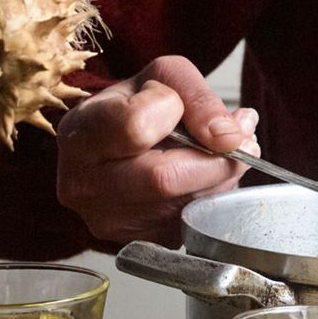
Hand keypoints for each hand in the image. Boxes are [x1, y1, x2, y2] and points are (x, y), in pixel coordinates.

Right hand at [56, 54, 259, 246]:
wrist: (117, 143)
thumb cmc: (135, 105)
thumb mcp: (163, 78)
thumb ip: (198, 98)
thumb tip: (228, 138)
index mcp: (80, 134)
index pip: (135, 128)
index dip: (173, 110)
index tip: (178, 103)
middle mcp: (83, 184)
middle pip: (164, 180)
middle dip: (216, 156)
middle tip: (237, 137)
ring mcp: (108, 220)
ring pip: (186, 203)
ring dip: (221, 176)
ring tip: (218, 152)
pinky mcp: (139, 240)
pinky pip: (192, 222)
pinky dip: (212, 196)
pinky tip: (201, 176)